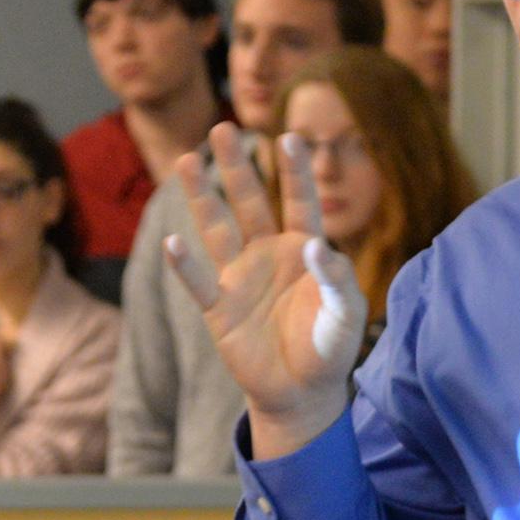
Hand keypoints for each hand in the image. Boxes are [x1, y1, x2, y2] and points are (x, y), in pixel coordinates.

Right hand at [161, 123, 364, 456]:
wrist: (302, 393)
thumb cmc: (330, 349)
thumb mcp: (346, 314)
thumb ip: (337, 279)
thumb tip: (318, 243)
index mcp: (305, 249)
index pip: (299, 201)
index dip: (295, 171)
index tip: (290, 136)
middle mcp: (269, 254)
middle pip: (250, 202)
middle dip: (238, 166)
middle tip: (223, 127)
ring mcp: (240, 278)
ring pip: (217, 229)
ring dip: (202, 196)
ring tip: (187, 160)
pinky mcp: (219, 308)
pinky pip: (199, 282)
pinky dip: (186, 264)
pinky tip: (173, 241)